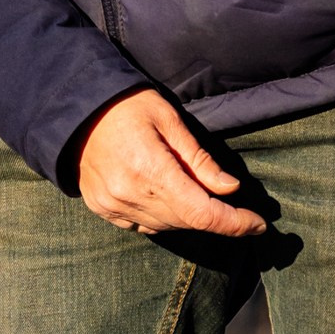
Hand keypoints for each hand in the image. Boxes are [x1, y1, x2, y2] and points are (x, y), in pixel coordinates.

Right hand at [76, 90, 265, 238]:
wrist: (75, 111)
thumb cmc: (127, 106)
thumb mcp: (170, 121)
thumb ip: (200, 160)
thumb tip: (231, 189)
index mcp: (150, 168)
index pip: (201, 212)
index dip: (234, 223)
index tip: (258, 223)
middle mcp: (129, 193)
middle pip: (187, 221)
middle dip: (216, 217)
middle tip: (233, 203)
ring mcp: (113, 204)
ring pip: (167, 226)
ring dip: (189, 216)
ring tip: (195, 191)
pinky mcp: (103, 209)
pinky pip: (143, 225)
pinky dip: (163, 217)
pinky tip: (165, 196)